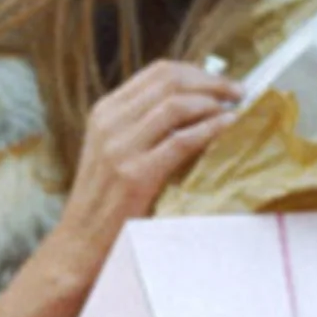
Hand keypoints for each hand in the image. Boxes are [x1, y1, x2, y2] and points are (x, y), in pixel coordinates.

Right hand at [51, 61, 240, 284]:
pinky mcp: (135, 175)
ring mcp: (120, 148)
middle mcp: (110, 123)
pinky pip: (182, 140)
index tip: (221, 82)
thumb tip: (193, 108)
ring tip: (234, 109)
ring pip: (176, 104)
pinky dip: (210, 129)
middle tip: (238, 91)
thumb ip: (142, 127)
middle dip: (211, 82)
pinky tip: (228, 127)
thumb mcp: (113, 152)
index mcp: (105, 112)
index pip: (157, 73)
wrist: (78, 244)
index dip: (197, 72)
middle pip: (170, 81)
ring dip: (213, 102)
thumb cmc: (104, 203)